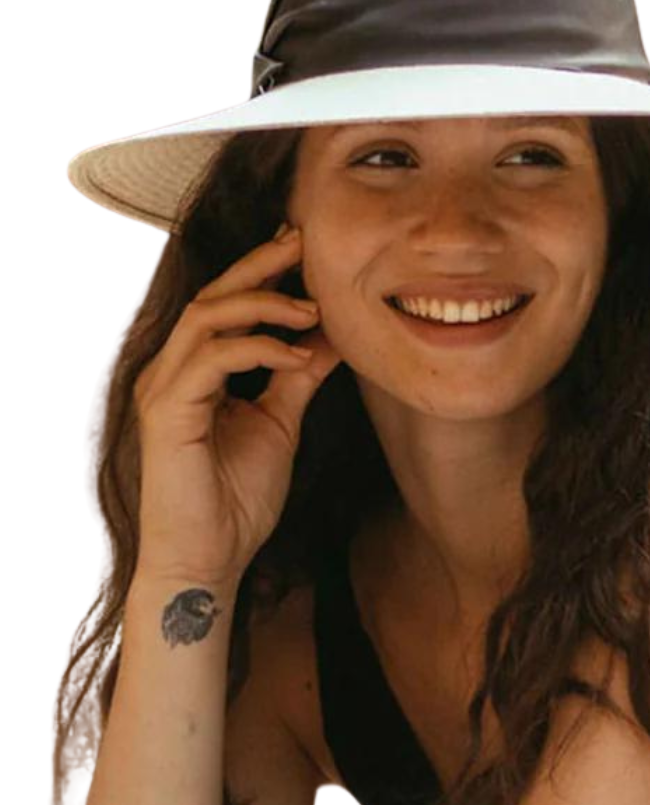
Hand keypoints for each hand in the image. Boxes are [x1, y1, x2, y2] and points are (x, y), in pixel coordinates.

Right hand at [131, 223, 340, 589]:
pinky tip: (299, 356)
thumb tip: (331, 336)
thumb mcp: (280, 424)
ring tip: (313, 309)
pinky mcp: (168, 412)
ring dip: (264, 304)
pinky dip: (259, 347)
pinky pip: (212, 357)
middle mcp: (171, 372)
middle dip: (259, 265)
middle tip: (303, 243)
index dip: (261, 273)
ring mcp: (164, 389)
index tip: (304, 252)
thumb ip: (297, 378)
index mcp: (193, 372)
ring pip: (208, 316)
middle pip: (212, 295)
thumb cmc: (236, 502)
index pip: (224, 305)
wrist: (208, 560)